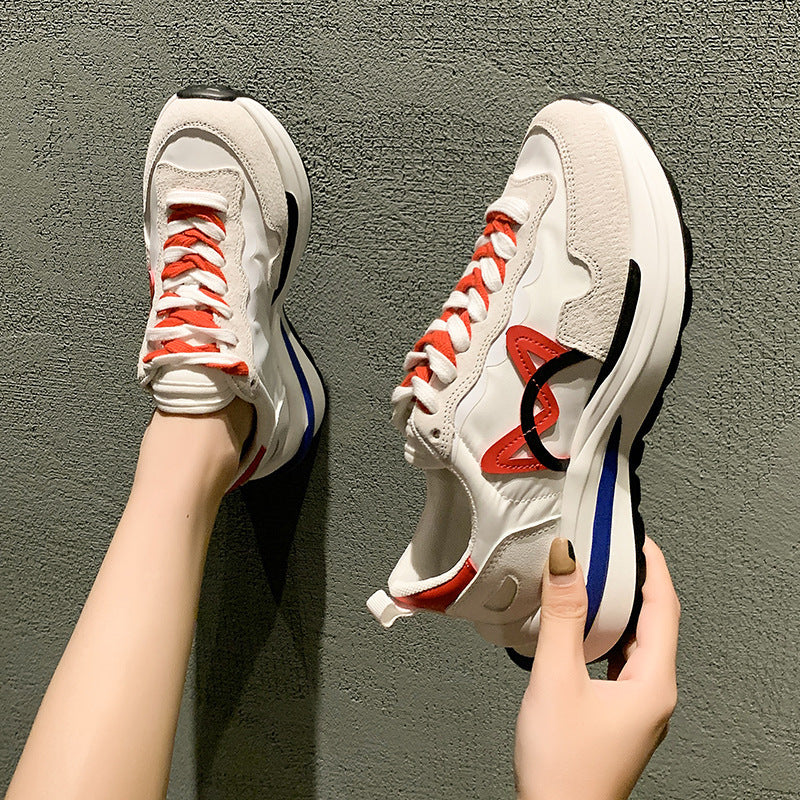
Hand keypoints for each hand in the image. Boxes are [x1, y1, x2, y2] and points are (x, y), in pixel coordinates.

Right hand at [514, 536, 679, 799]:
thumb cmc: (563, 768)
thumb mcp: (556, 679)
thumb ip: (562, 615)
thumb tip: (567, 560)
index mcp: (653, 683)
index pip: (664, 607)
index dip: (653, 566)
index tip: (638, 535)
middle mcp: (653, 694)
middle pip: (654, 622)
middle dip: (637, 581)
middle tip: (614, 549)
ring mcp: (637, 706)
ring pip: (636, 642)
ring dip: (621, 607)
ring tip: (597, 579)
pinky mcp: (617, 714)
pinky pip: (620, 660)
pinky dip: (607, 633)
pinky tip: (584, 630)